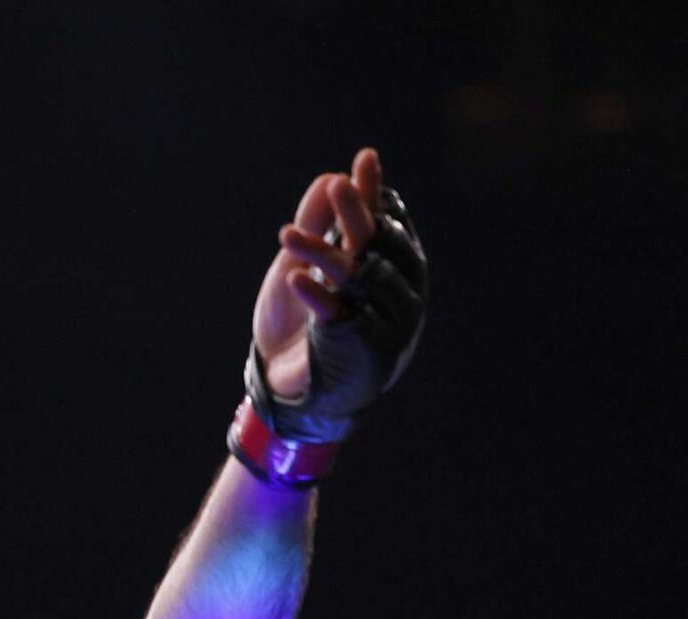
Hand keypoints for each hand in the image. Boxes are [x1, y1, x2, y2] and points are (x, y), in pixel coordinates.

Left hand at [252, 147, 384, 400]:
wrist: (294, 388)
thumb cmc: (303, 323)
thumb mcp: (306, 267)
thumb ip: (319, 225)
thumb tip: (329, 178)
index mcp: (394, 270)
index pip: (387, 223)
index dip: (375, 194)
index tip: (363, 160)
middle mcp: (399, 293)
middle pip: (378, 247)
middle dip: (357, 215)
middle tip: (339, 185)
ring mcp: (386, 322)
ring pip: (357, 278)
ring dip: (321, 253)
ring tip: (288, 235)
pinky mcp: (362, 350)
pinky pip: (339, 317)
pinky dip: (316, 297)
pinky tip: (295, 279)